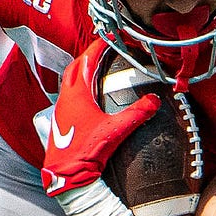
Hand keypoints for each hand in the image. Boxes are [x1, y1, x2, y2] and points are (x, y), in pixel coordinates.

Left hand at [41, 39, 159, 195]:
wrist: (66, 176)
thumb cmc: (86, 152)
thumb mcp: (116, 130)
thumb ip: (137, 114)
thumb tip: (155, 100)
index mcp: (76, 94)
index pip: (86, 61)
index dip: (98, 47)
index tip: (108, 38)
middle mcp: (65, 99)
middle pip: (74, 68)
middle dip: (87, 57)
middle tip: (101, 51)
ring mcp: (60, 110)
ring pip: (69, 83)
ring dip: (81, 73)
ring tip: (95, 70)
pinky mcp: (60, 122)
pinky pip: (68, 97)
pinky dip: (78, 89)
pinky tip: (89, 99)